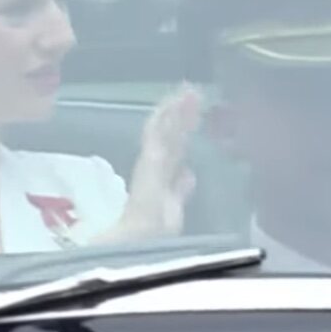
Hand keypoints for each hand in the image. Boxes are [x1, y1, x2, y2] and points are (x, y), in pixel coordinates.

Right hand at [111, 84, 201, 241]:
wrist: (137, 243)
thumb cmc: (150, 237)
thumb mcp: (172, 212)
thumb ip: (180, 191)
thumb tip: (189, 174)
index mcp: (160, 178)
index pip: (173, 148)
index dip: (182, 128)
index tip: (193, 111)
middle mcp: (155, 166)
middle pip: (170, 133)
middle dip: (181, 113)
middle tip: (192, 90)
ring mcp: (151, 161)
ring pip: (164, 128)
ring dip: (175, 108)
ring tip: (188, 89)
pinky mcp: (150, 159)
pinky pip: (157, 133)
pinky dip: (165, 116)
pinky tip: (174, 101)